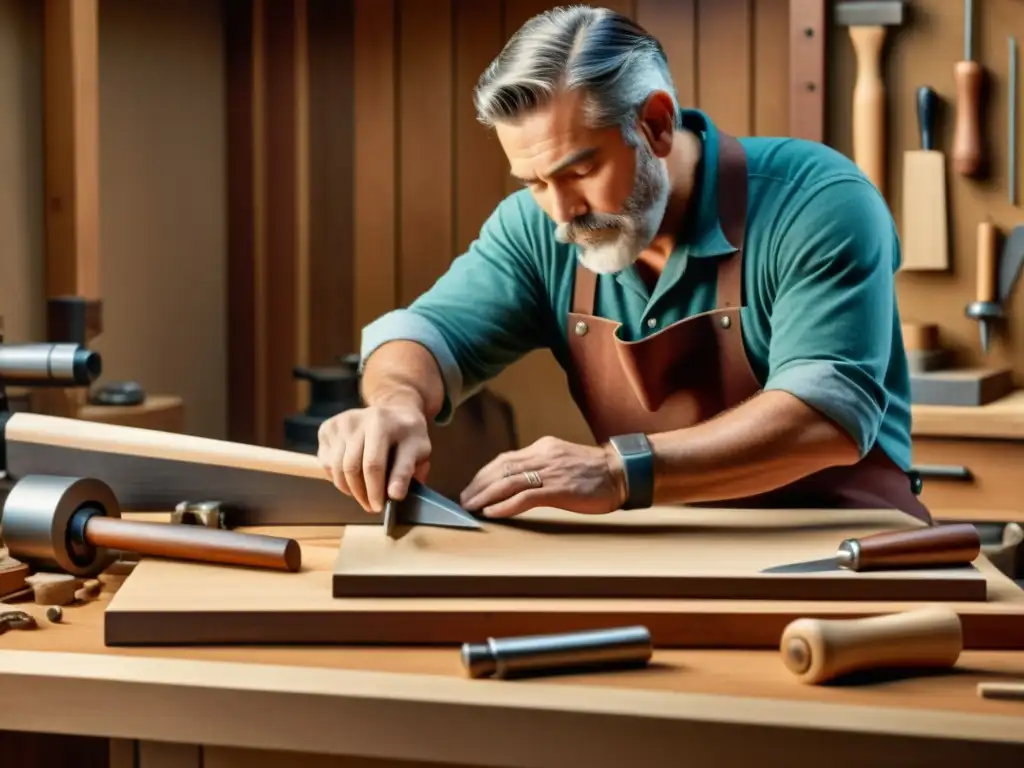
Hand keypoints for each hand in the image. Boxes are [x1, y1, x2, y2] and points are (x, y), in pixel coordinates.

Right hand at [317, 404, 431, 512]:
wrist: (393, 413)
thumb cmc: (407, 436)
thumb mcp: (418, 450)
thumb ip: (406, 471)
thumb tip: (394, 495)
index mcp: (381, 422)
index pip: (372, 464)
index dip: (375, 490)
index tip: (379, 507)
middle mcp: (356, 419)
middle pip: (351, 468)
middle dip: (361, 494)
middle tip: (371, 506)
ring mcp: (338, 423)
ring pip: (336, 468)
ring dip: (349, 489)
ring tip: (363, 495)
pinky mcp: (327, 429)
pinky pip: (326, 463)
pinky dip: (338, 477)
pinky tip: (353, 478)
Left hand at [459, 436, 626, 517]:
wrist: (622, 473)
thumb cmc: (594, 472)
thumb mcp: (562, 461)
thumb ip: (540, 467)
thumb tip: (516, 481)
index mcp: (542, 448)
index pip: (504, 459)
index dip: (484, 474)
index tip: (472, 487)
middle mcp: (543, 456)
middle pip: (501, 469)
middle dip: (478, 485)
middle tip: (464, 499)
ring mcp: (551, 472)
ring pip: (508, 481)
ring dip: (485, 495)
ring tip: (471, 507)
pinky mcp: (559, 489)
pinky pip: (526, 497)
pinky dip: (506, 505)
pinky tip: (493, 512)